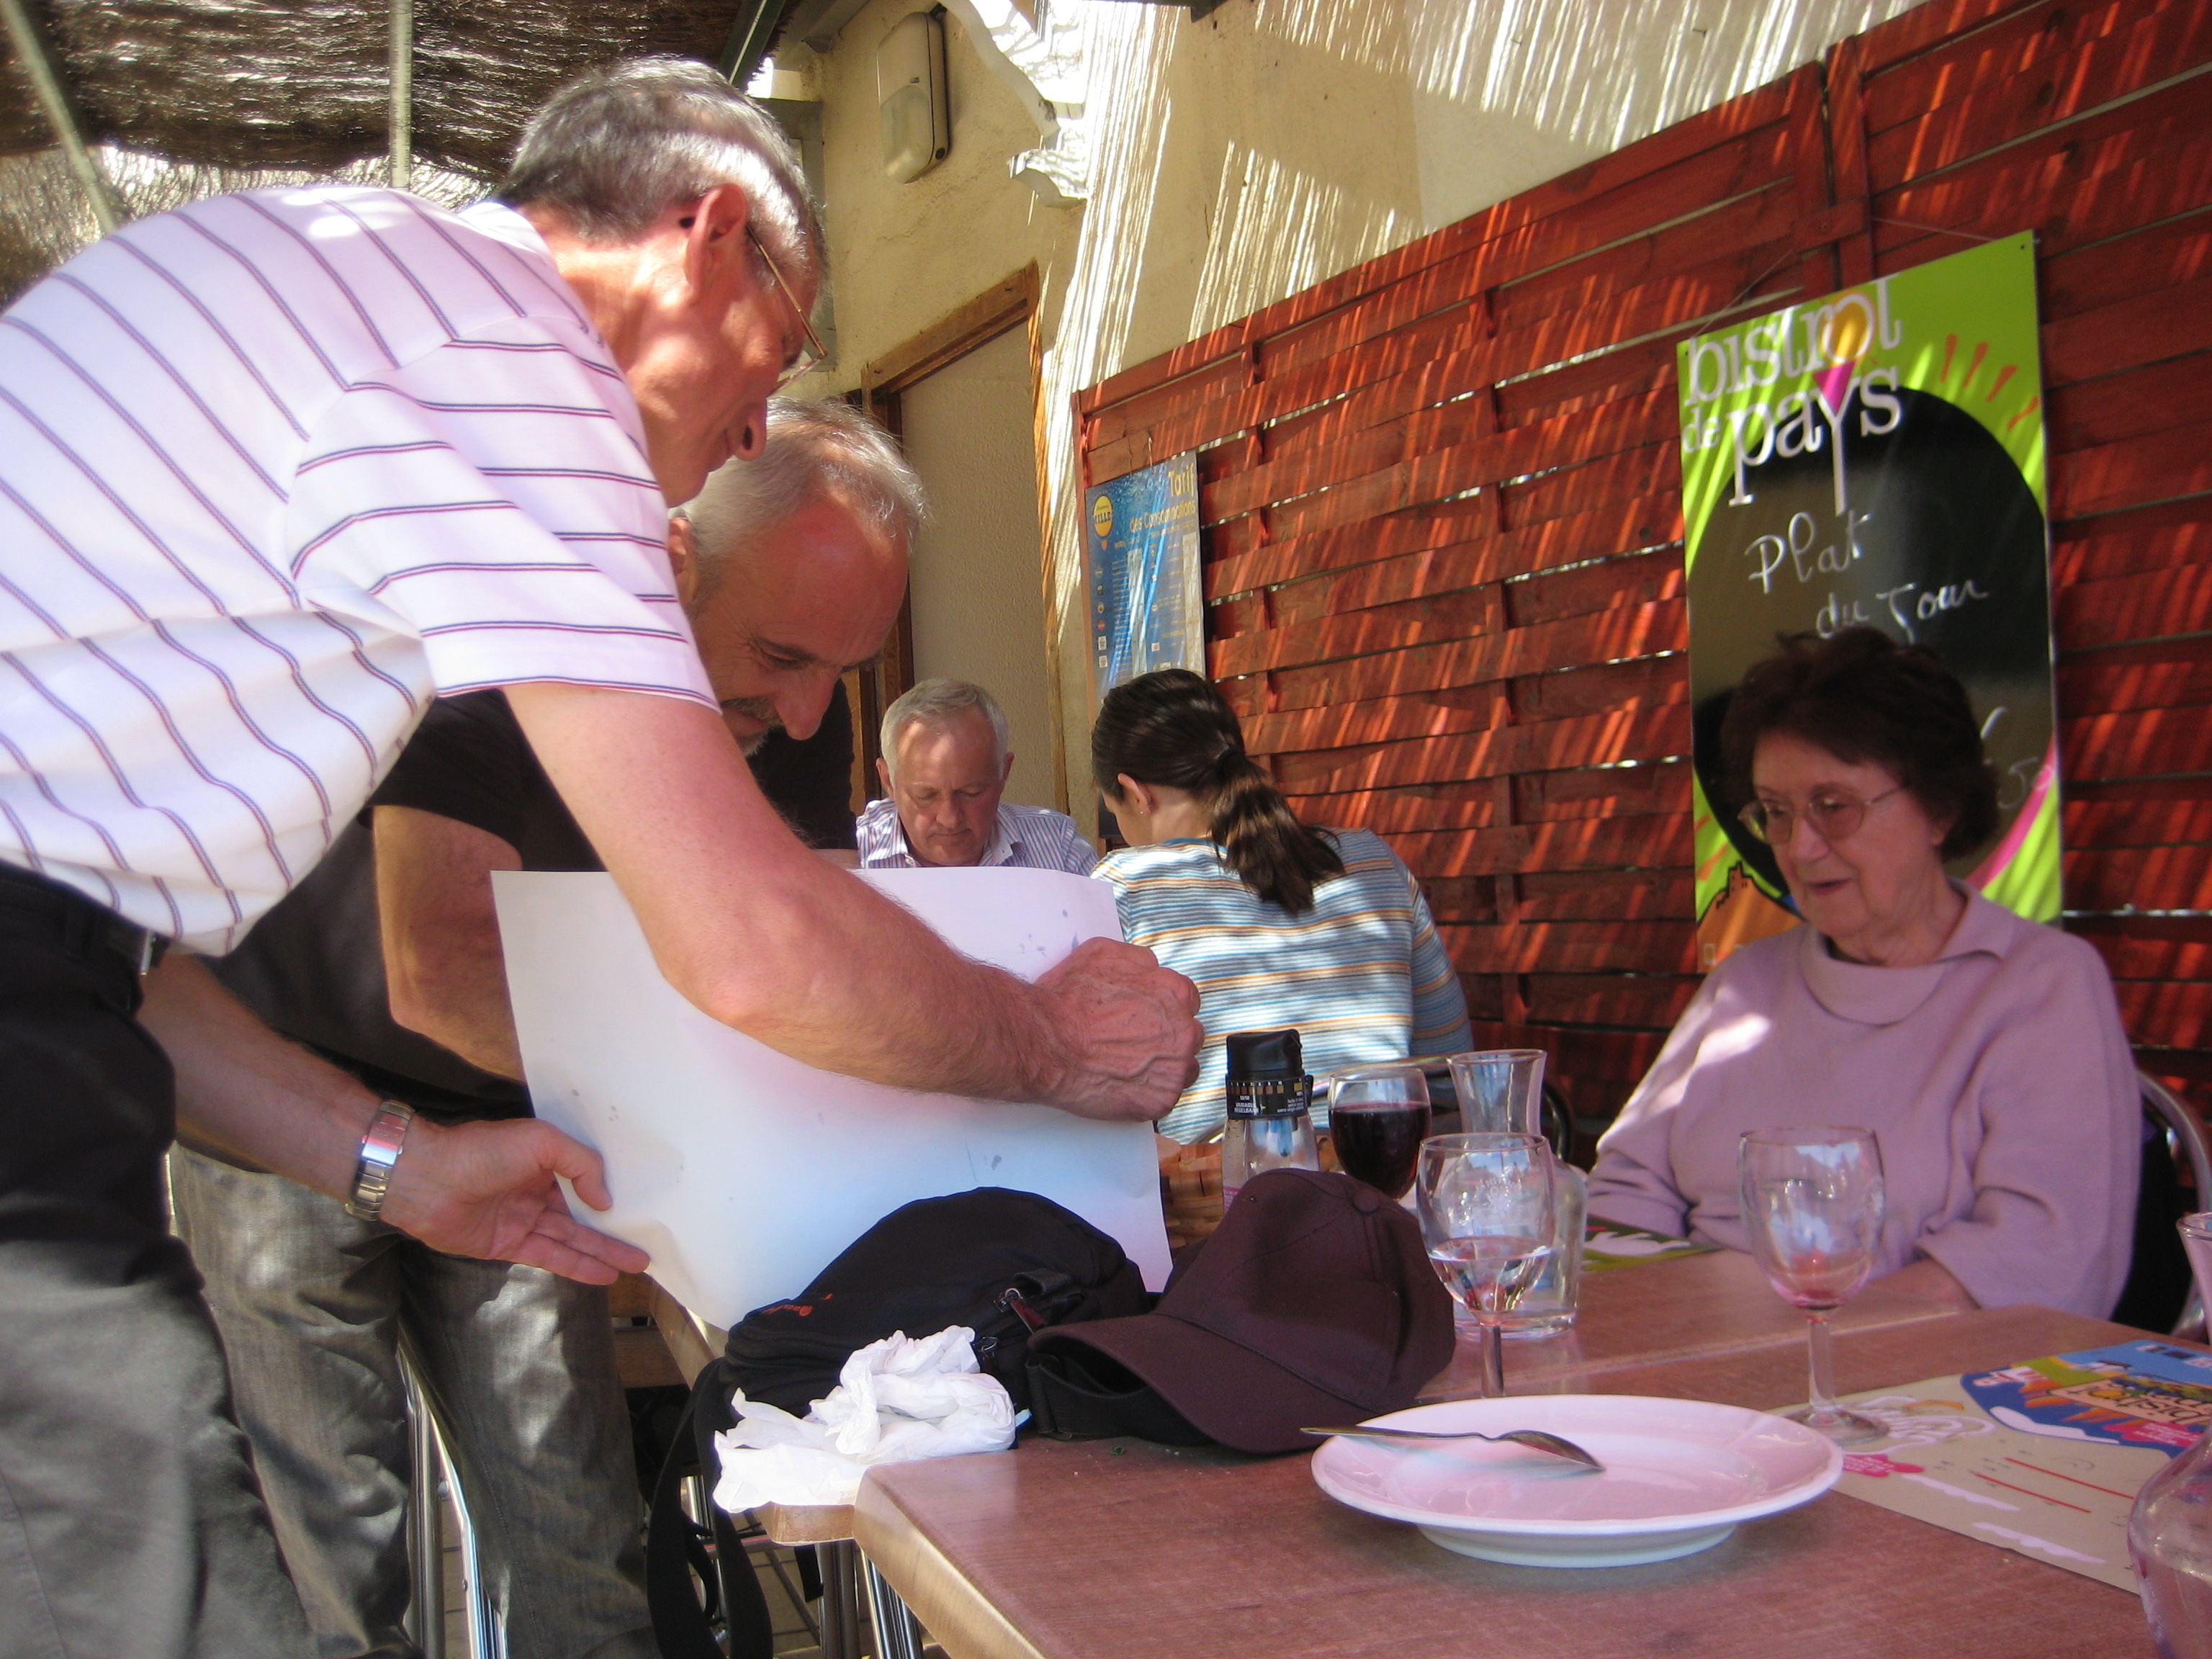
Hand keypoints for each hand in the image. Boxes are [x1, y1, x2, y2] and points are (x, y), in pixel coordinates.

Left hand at [378, 1116, 650, 1284]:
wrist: (425, 1179)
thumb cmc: (482, 1152)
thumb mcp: (541, 1142)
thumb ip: (581, 1165)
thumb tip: (604, 1200)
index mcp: (543, 1160)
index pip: (585, 1178)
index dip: (611, 1191)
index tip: (641, 1203)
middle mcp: (536, 1190)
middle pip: (583, 1214)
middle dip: (614, 1230)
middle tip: (647, 1245)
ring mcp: (522, 1219)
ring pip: (571, 1239)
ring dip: (603, 1251)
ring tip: (636, 1263)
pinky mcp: (507, 1245)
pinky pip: (549, 1256)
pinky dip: (577, 1266)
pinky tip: (603, 1274)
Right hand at [1032, 937, 1201, 1120]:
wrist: (1048, 1044)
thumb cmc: (1068, 1003)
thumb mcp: (1102, 954)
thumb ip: (1137, 960)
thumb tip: (1147, 966)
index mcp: (1172, 993)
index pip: (1188, 1000)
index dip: (1166, 1009)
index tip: (1151, 1017)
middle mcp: (1181, 1029)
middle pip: (1189, 1034)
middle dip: (1168, 1038)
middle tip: (1137, 1043)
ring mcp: (1174, 1067)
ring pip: (1184, 1069)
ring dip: (1164, 1068)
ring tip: (1132, 1068)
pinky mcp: (1161, 1099)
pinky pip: (1165, 1098)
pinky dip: (1148, 1094)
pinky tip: (1126, 1086)